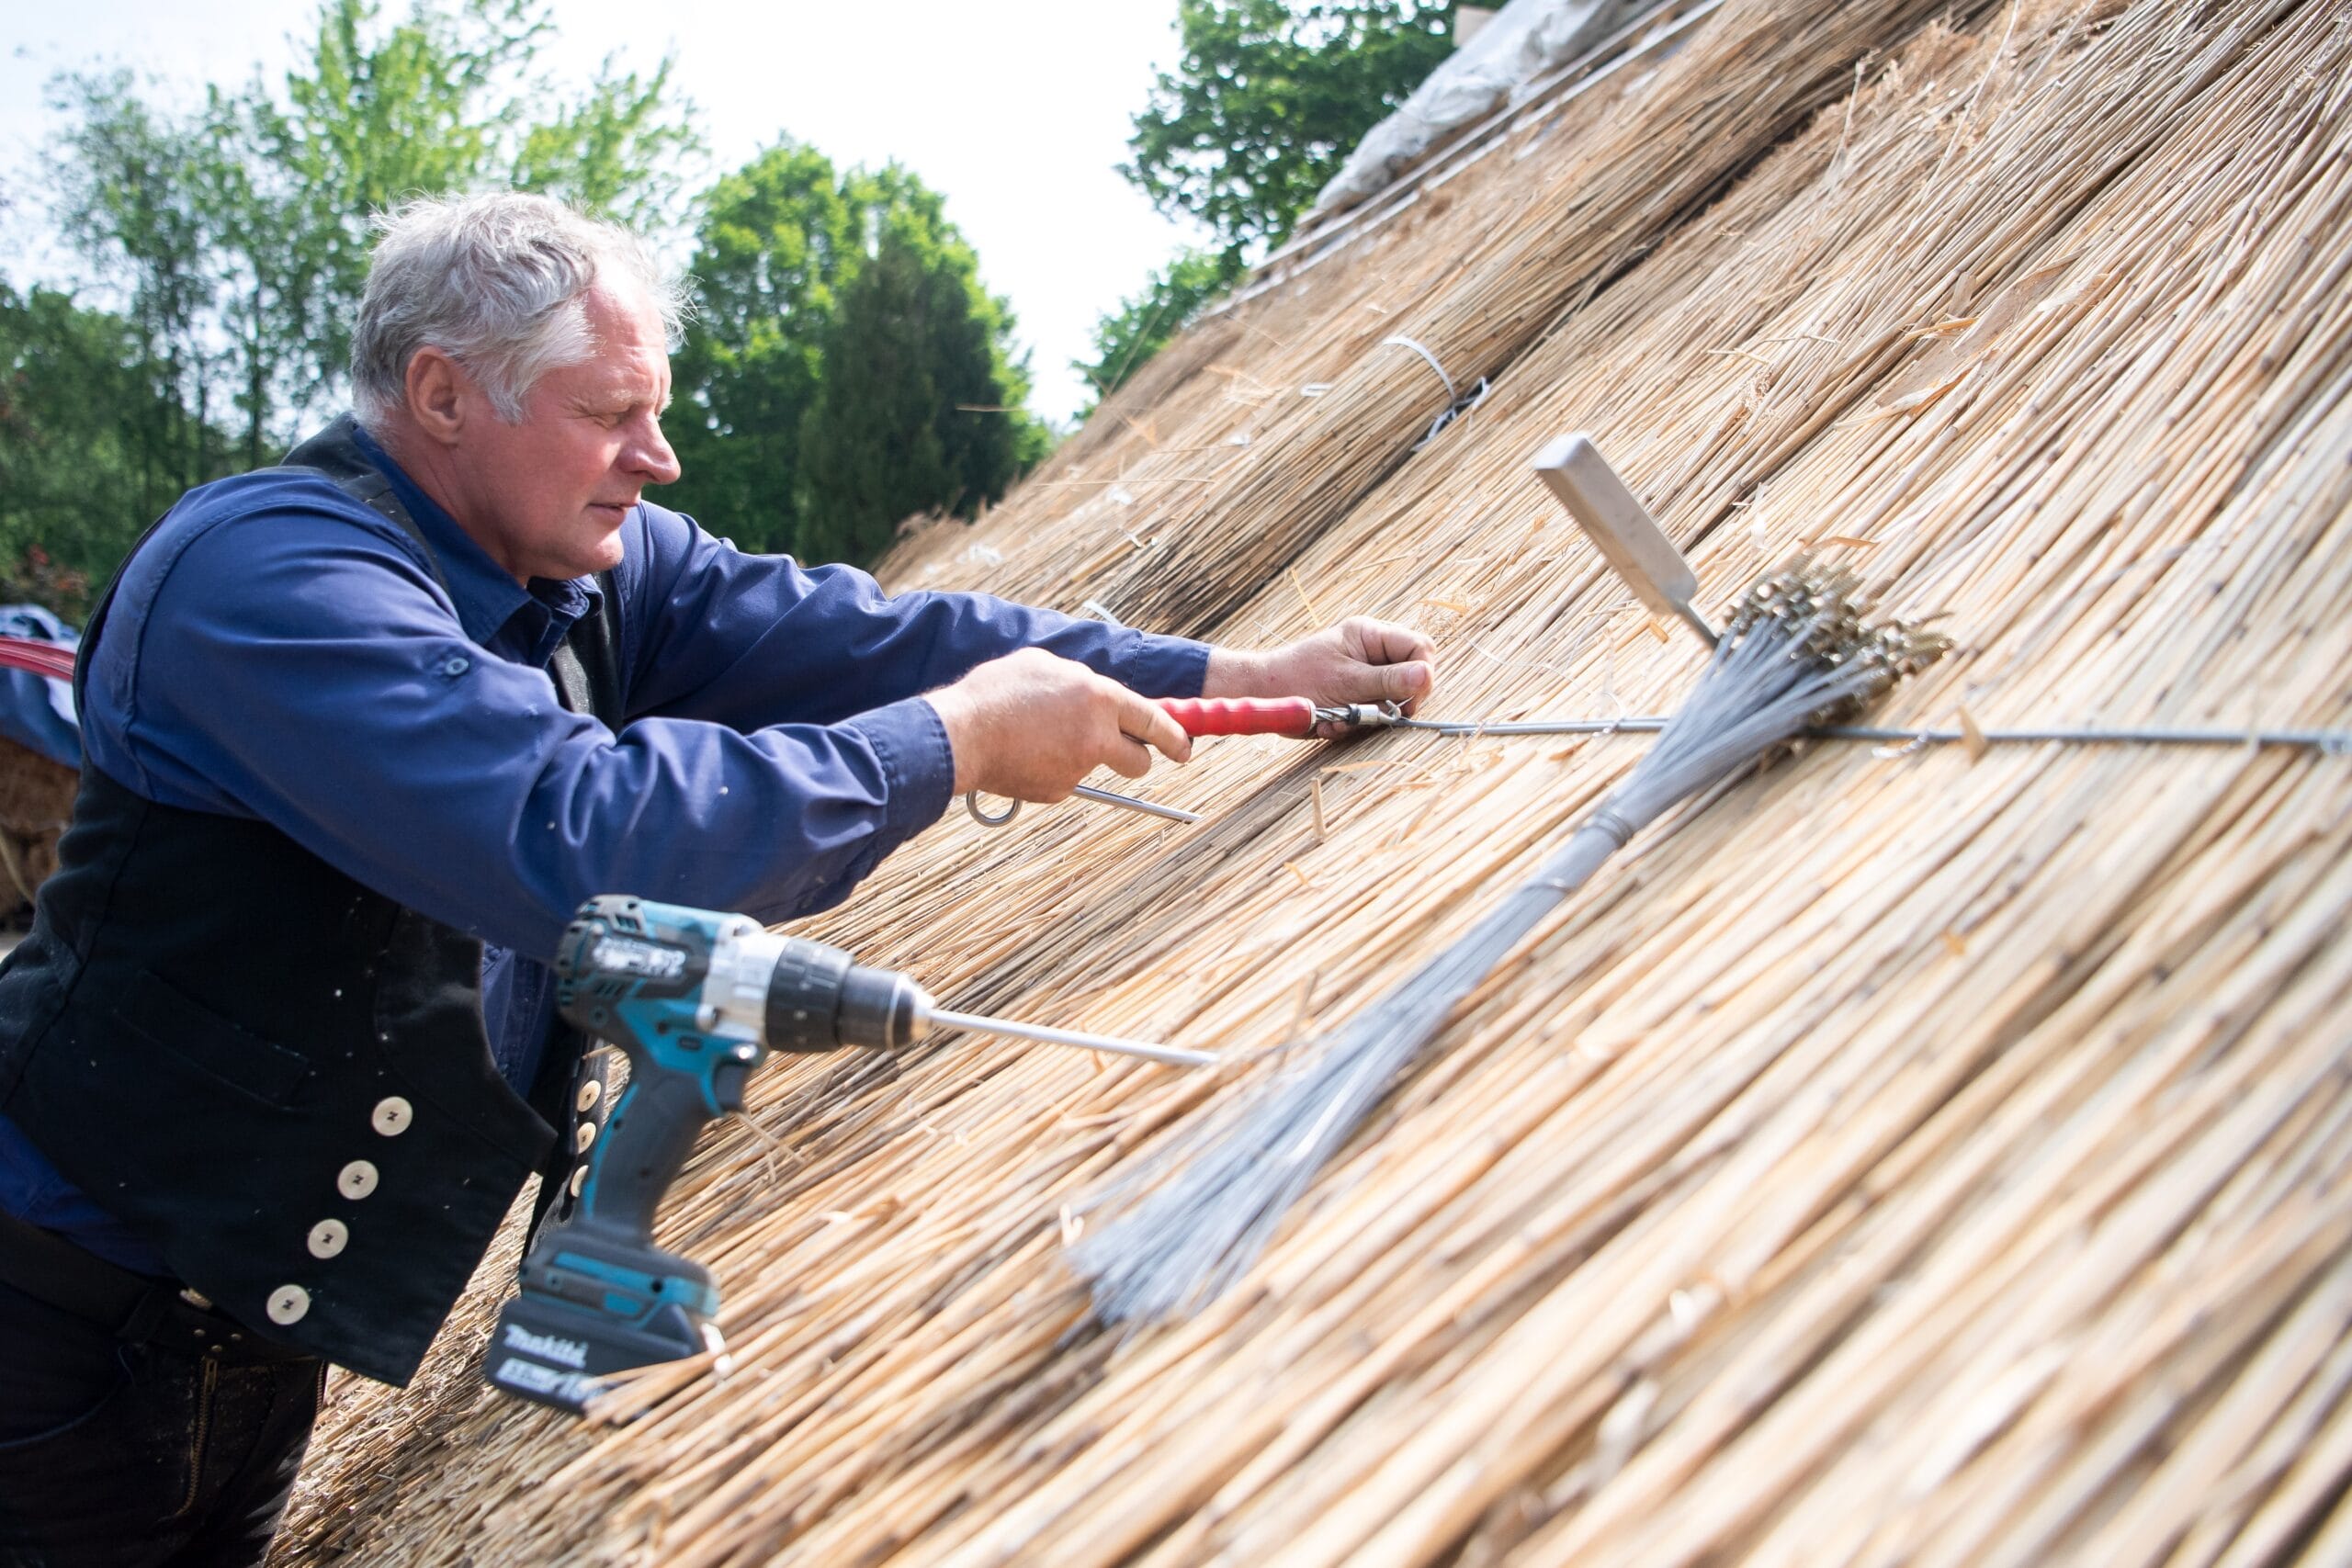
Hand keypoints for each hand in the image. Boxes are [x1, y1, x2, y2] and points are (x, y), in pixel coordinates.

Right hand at [927, 647, 1193, 800]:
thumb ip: (1080, 682)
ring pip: (1094, 767)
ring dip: (1080, 757)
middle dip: (1138, 759)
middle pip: (1138, 760)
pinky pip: (1063, 779)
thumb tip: (1096, 695)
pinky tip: (1022, 753)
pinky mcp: (1057, 791)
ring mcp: (1077, 767)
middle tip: (1129, 754)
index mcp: (1099, 697)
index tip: (1185, 747)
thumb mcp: (1044, 666)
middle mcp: (1096, 734)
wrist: (960, 734)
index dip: (1174, 736)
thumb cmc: (997, 691)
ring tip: (1039, 738)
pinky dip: (1049, 769)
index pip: (1153, 720)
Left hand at [1204, 616, 1436, 736]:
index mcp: (1370, 635)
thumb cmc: (1298, 681)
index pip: (1419, 648)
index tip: (1408, 701)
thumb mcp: (1347, 683)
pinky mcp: (1355, 695)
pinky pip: (1372, 712)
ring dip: (1370, 716)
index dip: (1422, 675)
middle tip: (1376, 715)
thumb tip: (1426, 676)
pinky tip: (1332, 724)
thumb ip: (1388, 681)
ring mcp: (1364, 673)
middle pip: (1412, 674)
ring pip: (1394, 699)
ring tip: (1341, 720)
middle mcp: (1371, 651)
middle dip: (1396, 701)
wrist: (1262, 697)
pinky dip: (1355, 723)